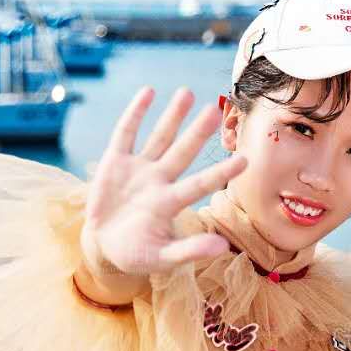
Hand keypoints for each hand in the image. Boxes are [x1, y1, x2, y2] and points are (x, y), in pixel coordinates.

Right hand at [80, 86, 246, 281]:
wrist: (105, 246)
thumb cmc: (137, 254)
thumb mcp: (162, 258)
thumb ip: (189, 251)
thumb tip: (223, 247)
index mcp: (170, 203)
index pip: (200, 185)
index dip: (221, 173)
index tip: (245, 160)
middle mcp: (159, 181)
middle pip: (182, 153)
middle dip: (197, 133)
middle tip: (214, 110)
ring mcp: (139, 169)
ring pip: (159, 138)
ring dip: (172, 116)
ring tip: (187, 92)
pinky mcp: (116, 162)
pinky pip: (125, 134)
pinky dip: (135, 113)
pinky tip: (148, 92)